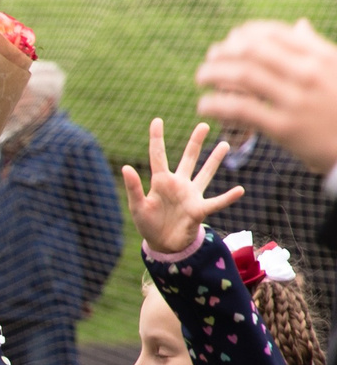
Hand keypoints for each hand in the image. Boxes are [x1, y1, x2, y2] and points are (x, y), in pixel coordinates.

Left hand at [121, 117, 241, 255]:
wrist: (162, 244)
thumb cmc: (148, 223)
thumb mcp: (137, 206)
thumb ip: (133, 187)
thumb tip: (125, 167)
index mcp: (161, 181)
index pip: (158, 156)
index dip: (157, 138)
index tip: (157, 120)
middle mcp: (178, 184)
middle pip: (188, 159)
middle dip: (195, 142)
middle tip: (203, 124)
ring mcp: (191, 195)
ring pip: (205, 174)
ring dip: (214, 160)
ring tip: (224, 144)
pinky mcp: (199, 210)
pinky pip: (216, 202)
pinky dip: (228, 197)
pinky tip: (240, 190)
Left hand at [196, 19, 336, 174]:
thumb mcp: (336, 71)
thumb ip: (315, 48)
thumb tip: (300, 24)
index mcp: (320, 57)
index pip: (274, 34)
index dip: (245, 34)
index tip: (231, 38)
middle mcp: (308, 74)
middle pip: (253, 51)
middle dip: (224, 51)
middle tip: (210, 57)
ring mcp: (296, 100)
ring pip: (243, 76)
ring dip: (214, 73)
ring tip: (201, 78)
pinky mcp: (284, 127)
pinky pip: (240, 109)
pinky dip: (216, 104)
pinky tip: (204, 105)